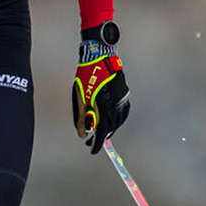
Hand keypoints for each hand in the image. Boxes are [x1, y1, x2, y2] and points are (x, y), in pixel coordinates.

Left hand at [72, 21, 128, 153]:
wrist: (100, 55)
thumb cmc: (87, 75)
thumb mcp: (80, 97)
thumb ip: (82, 116)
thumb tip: (81, 134)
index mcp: (104, 106)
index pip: (101, 131)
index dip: (96, 142)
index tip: (91, 150)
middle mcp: (116, 104)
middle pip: (111, 127)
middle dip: (101, 136)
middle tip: (91, 141)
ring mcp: (122, 99)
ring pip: (119, 120)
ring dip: (110, 128)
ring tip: (100, 132)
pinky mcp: (125, 93)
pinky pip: (124, 111)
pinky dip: (118, 119)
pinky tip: (112, 120)